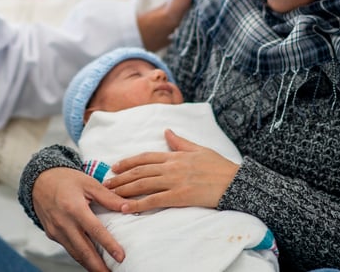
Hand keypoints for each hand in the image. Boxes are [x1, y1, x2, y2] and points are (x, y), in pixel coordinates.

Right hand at [32, 167, 127, 271]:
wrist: (39, 180)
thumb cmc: (65, 179)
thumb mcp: (88, 182)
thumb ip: (108, 196)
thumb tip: (126, 206)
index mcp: (74, 208)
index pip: (95, 231)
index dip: (109, 245)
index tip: (120, 257)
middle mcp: (63, 222)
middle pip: (83, 250)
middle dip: (98, 266)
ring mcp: (56, 230)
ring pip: (75, 253)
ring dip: (89, 265)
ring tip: (103, 271)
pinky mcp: (52, 234)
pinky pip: (68, 248)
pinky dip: (79, 256)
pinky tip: (90, 261)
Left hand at [107, 129, 237, 212]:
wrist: (235, 182)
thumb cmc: (219, 166)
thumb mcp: (199, 149)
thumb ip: (180, 142)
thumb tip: (167, 131)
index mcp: (175, 155)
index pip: (145, 157)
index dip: (128, 162)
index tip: (115, 167)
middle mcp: (171, 166)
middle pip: (139, 171)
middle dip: (120, 178)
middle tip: (105, 184)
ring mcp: (174, 181)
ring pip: (142, 184)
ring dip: (123, 189)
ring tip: (109, 194)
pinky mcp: (179, 196)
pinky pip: (153, 200)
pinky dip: (137, 204)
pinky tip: (126, 208)